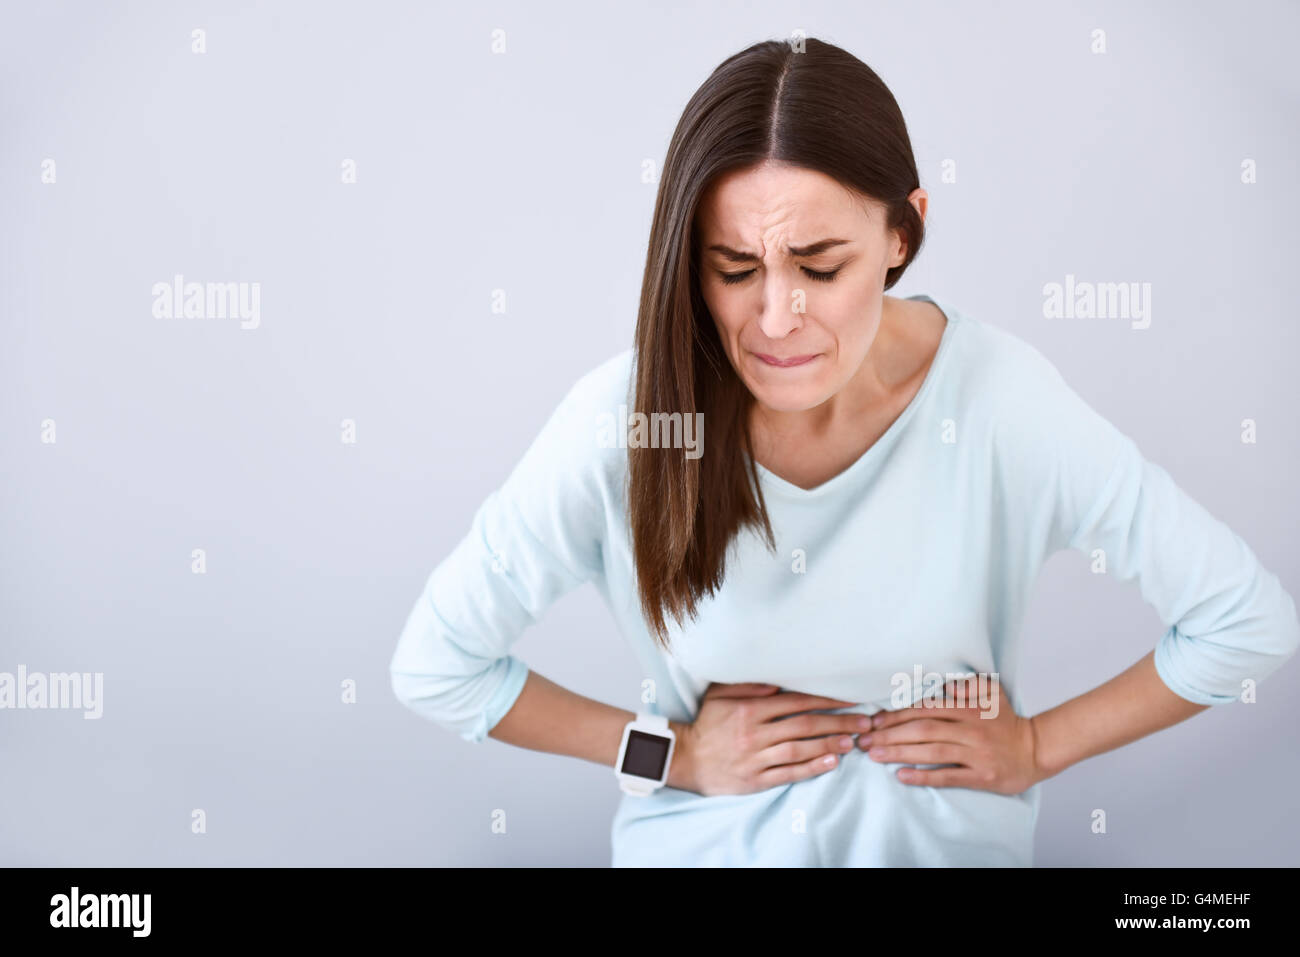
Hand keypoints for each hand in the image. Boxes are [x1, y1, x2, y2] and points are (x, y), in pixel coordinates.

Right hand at [671, 682, 869, 795]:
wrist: (685, 758)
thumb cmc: (706, 724)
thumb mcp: (720, 695)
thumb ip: (749, 685)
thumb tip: (778, 682)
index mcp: (750, 709)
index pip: (797, 702)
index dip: (826, 700)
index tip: (851, 699)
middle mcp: (756, 732)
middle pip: (805, 725)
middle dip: (838, 722)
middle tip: (864, 722)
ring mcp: (756, 757)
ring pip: (801, 749)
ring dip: (829, 744)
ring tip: (853, 742)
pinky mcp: (756, 779)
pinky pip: (789, 773)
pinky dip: (812, 768)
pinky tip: (831, 762)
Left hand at [857, 676, 1042, 794]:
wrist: (1036, 750)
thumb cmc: (1007, 722)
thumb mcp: (992, 694)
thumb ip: (967, 686)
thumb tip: (943, 685)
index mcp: (968, 709)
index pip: (925, 709)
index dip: (896, 715)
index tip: (873, 720)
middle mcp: (970, 729)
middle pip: (923, 729)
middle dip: (889, 734)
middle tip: (864, 740)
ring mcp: (975, 754)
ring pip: (931, 751)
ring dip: (899, 753)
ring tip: (874, 756)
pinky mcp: (981, 776)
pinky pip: (948, 776)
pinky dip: (923, 776)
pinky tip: (901, 776)